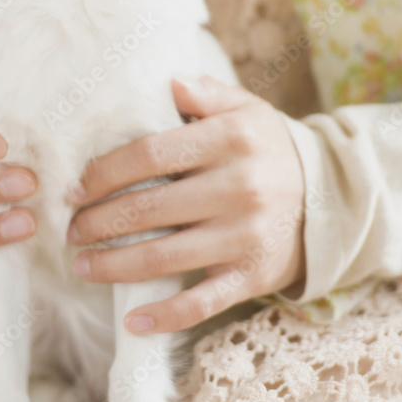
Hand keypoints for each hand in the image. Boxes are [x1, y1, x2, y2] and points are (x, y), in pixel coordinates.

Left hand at [66, 75, 304, 333]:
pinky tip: (132, 321)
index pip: (148, 155)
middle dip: (97, 223)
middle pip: (147, 209)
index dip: (103, 174)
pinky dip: (165, 316)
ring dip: (113, 266)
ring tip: (81, 265)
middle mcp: (239, 187)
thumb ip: (203, 92)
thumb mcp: (244, 108)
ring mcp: (246, 236)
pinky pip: (202, 302)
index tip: (73, 189)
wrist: (331, 197)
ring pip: (163, 258)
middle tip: (70, 230)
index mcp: (230, 140)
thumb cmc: (266, 148)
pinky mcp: (254, 276)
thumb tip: (165, 81)